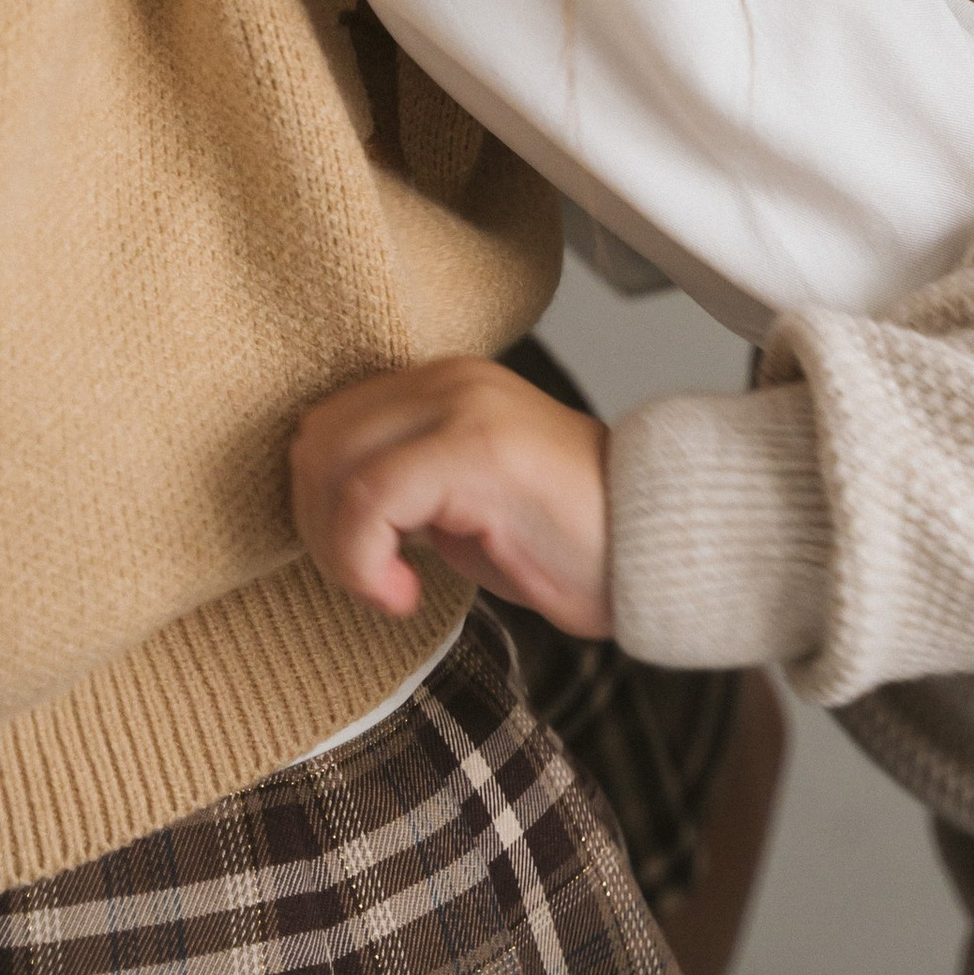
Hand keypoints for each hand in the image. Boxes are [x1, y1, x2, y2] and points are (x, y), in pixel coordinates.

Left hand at [291, 355, 614, 637]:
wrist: (656, 545)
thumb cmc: (568, 538)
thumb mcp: (465, 502)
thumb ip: (403, 485)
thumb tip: (327, 510)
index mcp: (444, 383)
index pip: (328, 422)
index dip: (318, 502)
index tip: (358, 563)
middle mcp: (448, 379)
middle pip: (317, 438)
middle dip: (317, 525)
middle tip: (366, 580)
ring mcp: (462, 407)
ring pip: (332, 462)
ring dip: (337, 546)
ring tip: (387, 587)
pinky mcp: (476, 449)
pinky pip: (369, 498)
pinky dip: (362, 560)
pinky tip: (404, 595)